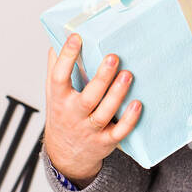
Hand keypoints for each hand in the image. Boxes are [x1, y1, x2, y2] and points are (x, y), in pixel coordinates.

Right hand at [43, 33, 141, 186]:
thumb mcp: (54, 93)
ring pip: (104, 113)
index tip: (76, 37)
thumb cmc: (63, 116)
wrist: (65, 154)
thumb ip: (56, 67)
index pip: (59, 76)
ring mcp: (89, 130)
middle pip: (88, 97)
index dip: (66, 56)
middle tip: (113, 57)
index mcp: (59, 99)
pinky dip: (128, 120)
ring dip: (117, 94)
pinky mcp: (104, 142)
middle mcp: (73, 115)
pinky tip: (137, 104)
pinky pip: (118, 132)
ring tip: (128, 75)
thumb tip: (58, 38)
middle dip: (101, 77)